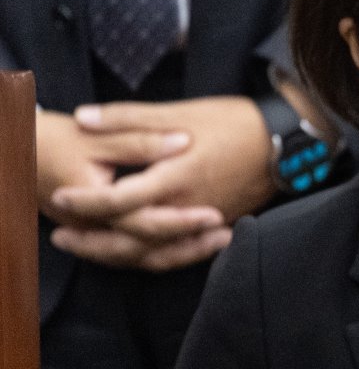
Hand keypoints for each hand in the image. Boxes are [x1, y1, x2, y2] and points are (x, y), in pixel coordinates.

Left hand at [38, 107, 231, 270]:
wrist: (288, 142)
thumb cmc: (235, 123)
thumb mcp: (181, 112)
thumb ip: (130, 118)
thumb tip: (83, 117)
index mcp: (177, 176)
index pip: (122, 200)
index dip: (88, 201)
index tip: (59, 197)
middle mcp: (189, 207)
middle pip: (133, 239)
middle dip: (93, 241)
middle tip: (60, 237)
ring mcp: (204, 221)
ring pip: (154, 252)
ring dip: (116, 254)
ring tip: (87, 248)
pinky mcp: (216, 225)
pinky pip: (177, 252)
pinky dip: (150, 256)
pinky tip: (131, 251)